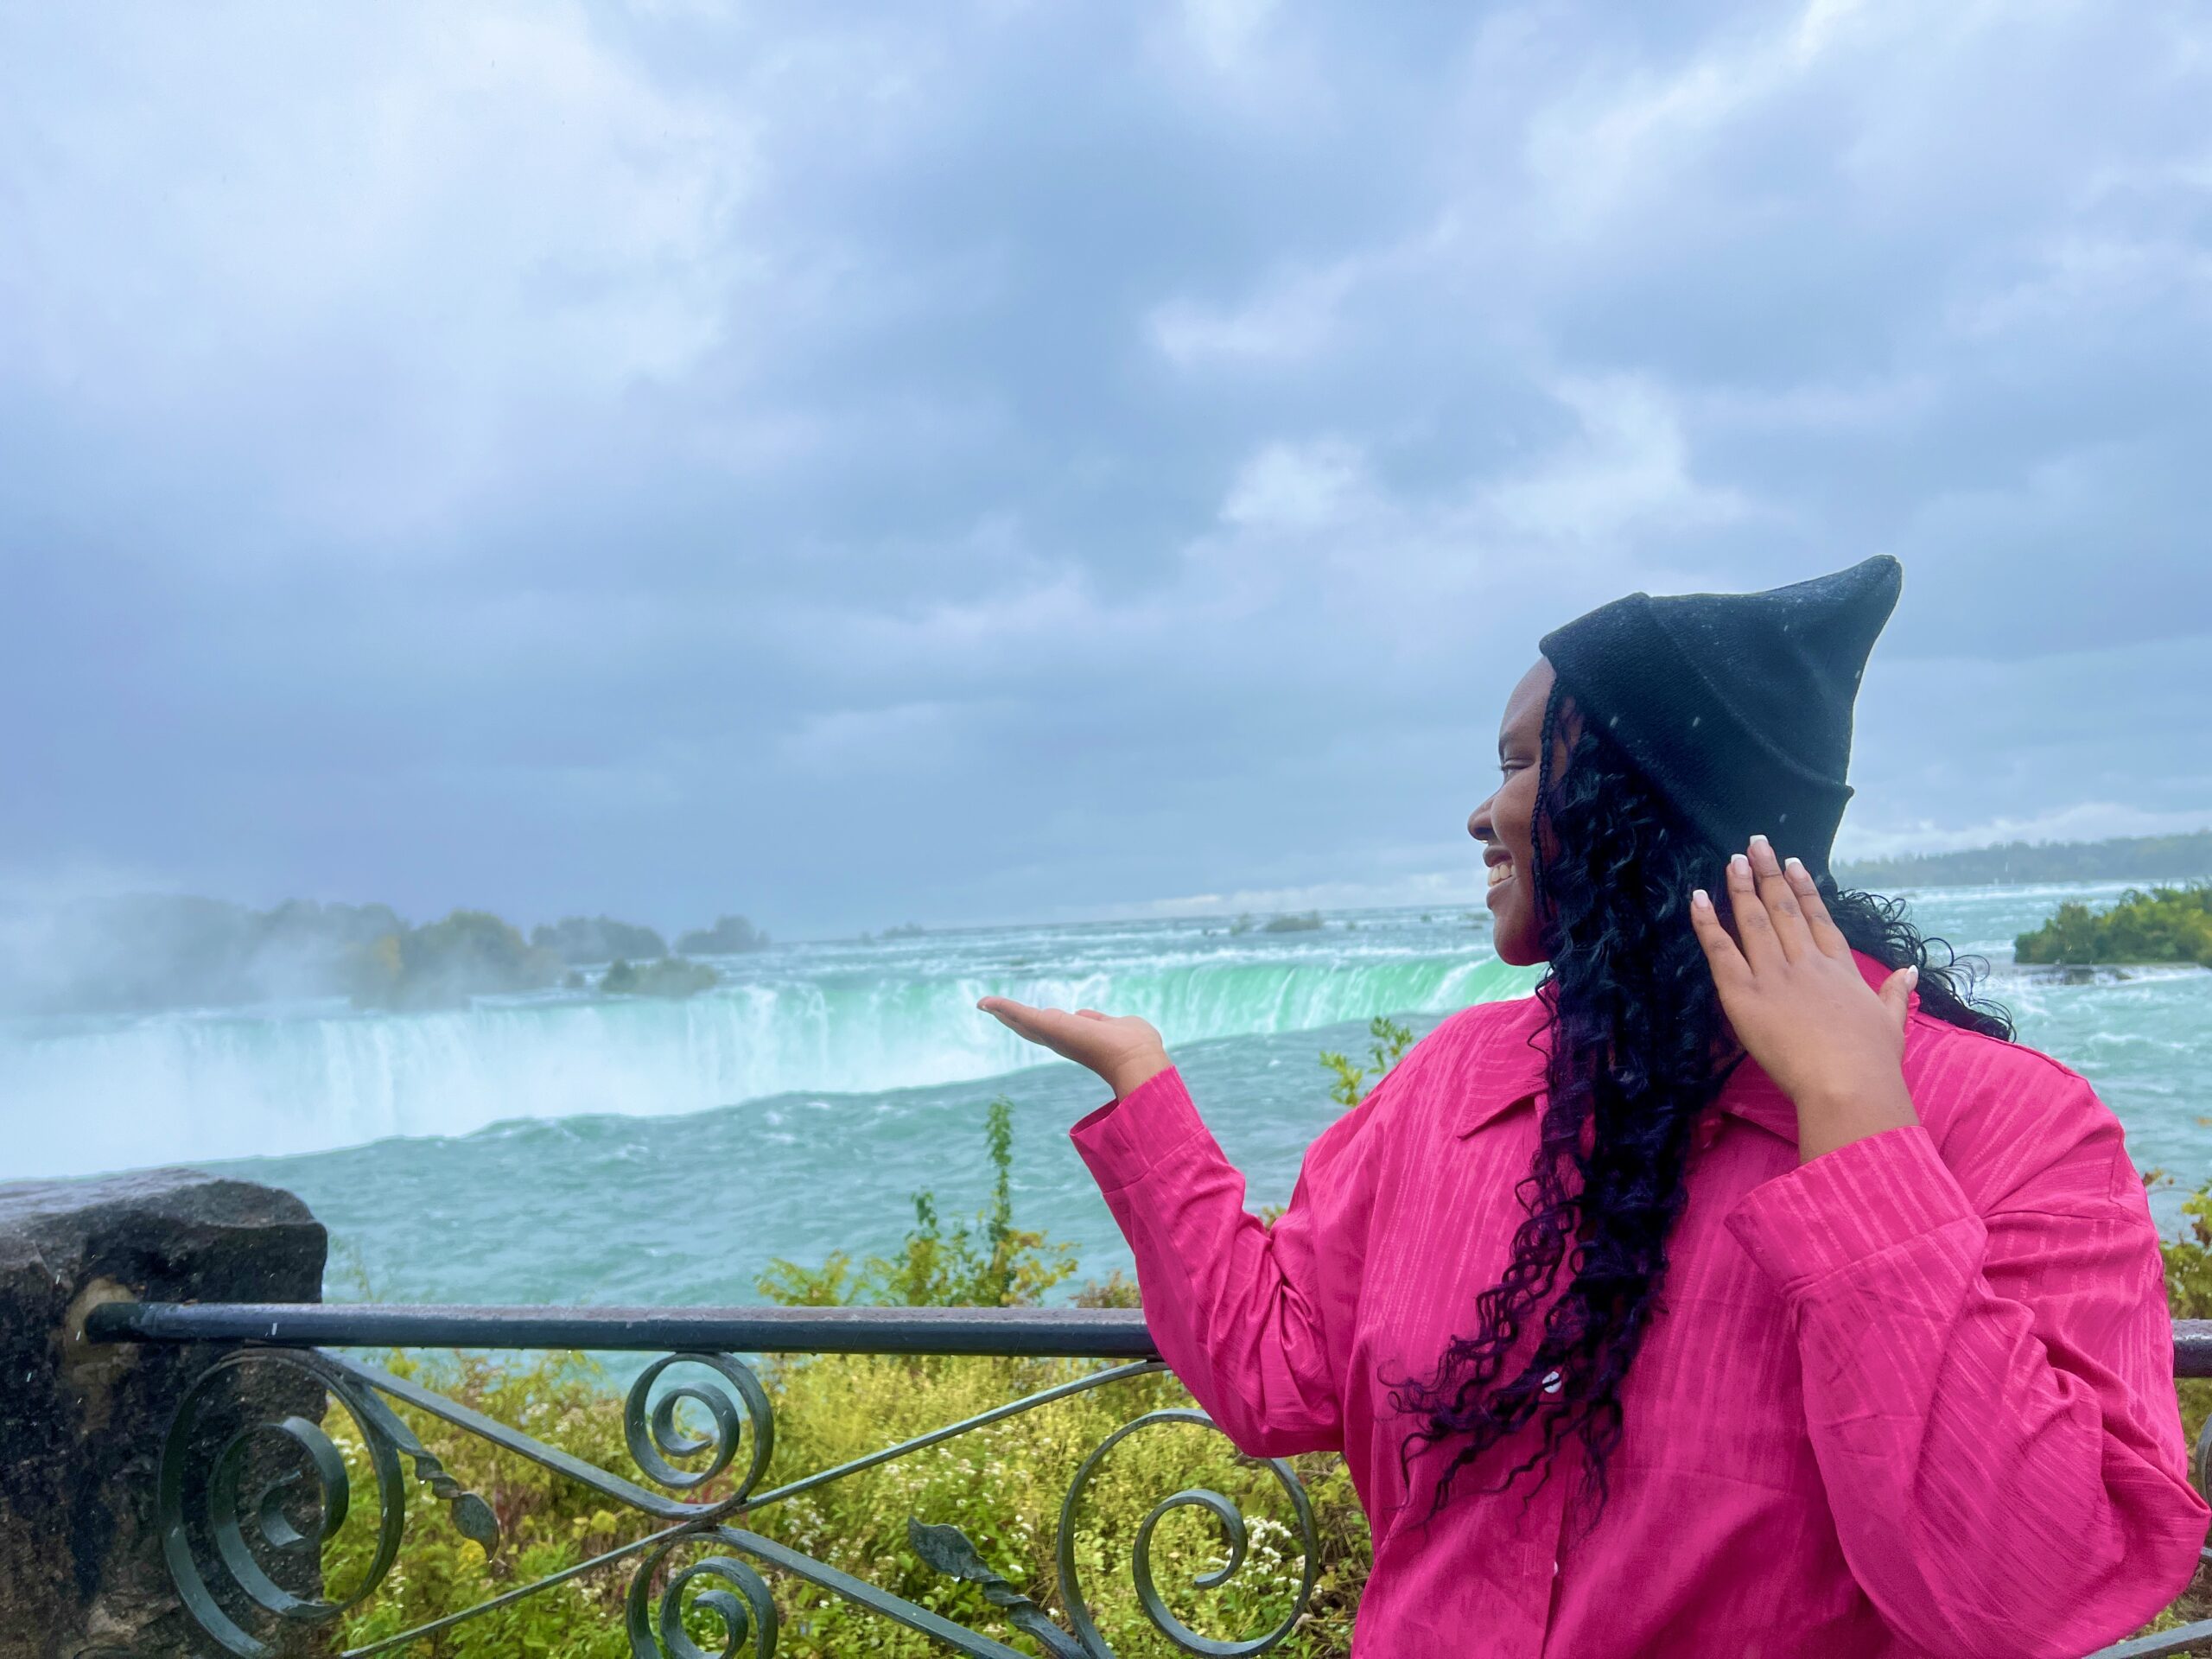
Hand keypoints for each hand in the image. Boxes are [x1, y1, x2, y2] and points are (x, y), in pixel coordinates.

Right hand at [977, 997, 1172, 1099]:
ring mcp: (1053, 1035)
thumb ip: (1101, 1021)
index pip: (1055, 1031)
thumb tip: (1086, 1015)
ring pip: (1022, 1021)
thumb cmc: (1134, 1046)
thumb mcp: (1117, 1026)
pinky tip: (984, 1003)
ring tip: (986, 1005)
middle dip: (1013, 1018)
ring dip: (1004, 1011)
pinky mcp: (1046, 1026)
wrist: (1134, 1058)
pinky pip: (1019, 1013)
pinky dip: (1002, 1007)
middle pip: (1032, 1028)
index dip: (1042, 1024)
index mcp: (1079, 1040)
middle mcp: (1062, 1040)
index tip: (1026, 1019)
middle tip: (994, 1010)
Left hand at [1689, 835, 1919, 1162]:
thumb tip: (1909, 970)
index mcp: (1839, 969)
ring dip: (1741, 887)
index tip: (1794, 864)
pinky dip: (1707, 922)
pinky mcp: (1745, 994)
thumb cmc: (1872, 1062)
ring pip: (1753, 921)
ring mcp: (1774, 975)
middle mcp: (1805, 963)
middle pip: (1783, 909)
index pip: (1817, 919)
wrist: (1847, 1084)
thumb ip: (1894, 992)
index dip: (1804, 889)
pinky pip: (1721, 950)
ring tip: (1732, 859)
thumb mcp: (1891, 1022)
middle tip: (1756, 843)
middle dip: (1768, 874)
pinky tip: (1697, 898)